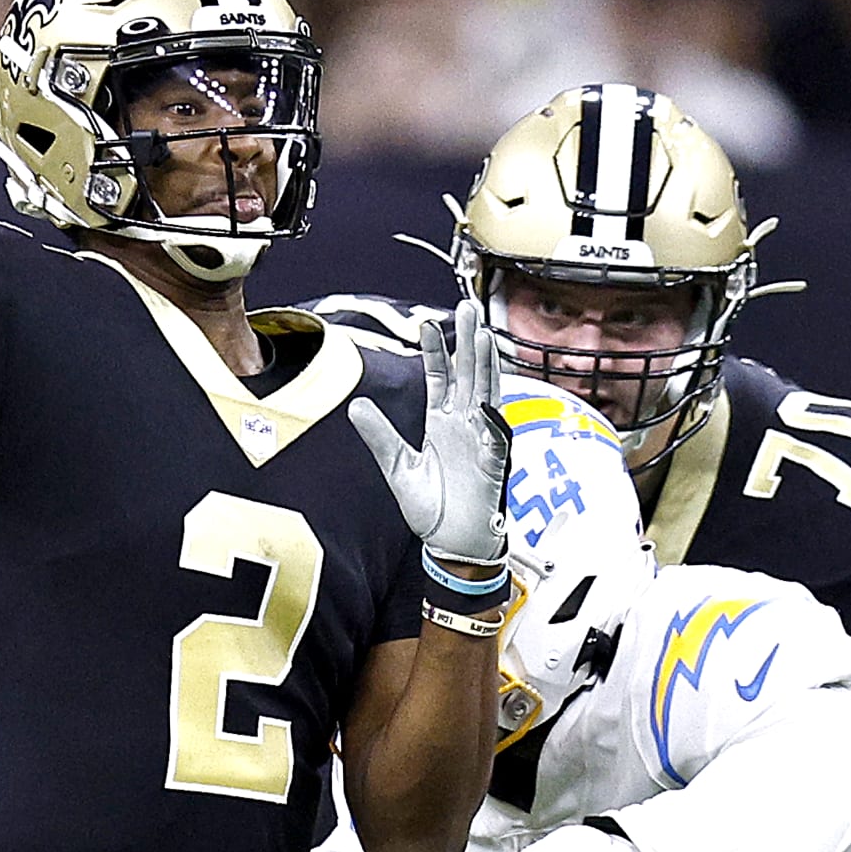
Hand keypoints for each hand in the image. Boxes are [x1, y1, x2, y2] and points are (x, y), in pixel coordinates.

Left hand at [349, 298, 509, 565]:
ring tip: (483, 332)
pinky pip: (495, 432)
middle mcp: (464, 425)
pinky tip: (486, 393)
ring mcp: (481, 439)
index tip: (429, 323)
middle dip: (468, 341)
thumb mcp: (396, 467)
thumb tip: (355, 404)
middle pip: (468, 374)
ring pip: (485, 391)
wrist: (452, 544)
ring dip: (485, 363)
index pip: (440, 377)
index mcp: (441, 424)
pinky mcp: (493, 460)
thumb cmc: (431, 509)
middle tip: (467, 307)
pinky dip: (491, 413)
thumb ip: (379, 434)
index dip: (436, 351)